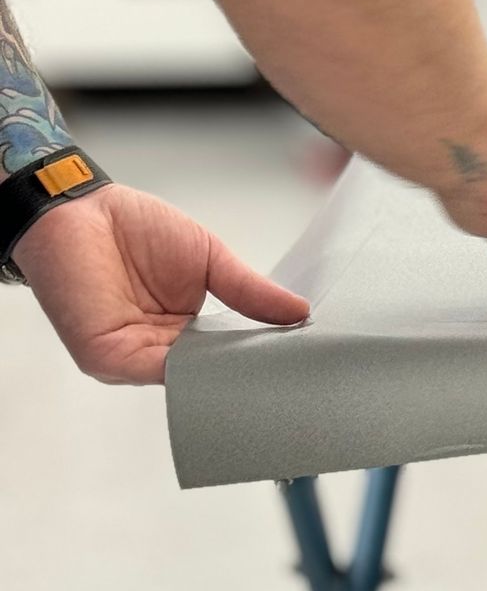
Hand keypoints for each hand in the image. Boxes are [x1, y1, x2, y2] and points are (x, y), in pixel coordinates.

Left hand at [14, 183, 309, 385]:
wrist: (79, 210)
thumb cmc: (134, 227)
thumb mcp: (210, 258)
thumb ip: (251, 291)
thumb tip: (299, 311)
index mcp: (182, 329)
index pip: (229, 353)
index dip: (262, 353)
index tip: (302, 353)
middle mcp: (158, 349)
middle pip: (213, 372)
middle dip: (250, 370)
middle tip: (296, 367)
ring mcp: (133, 358)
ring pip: (191, 380)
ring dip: (226, 374)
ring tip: (271, 367)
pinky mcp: (109, 359)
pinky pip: (159, 374)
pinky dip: (195, 372)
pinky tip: (225, 362)